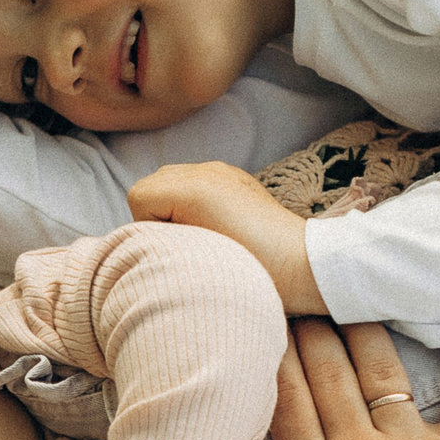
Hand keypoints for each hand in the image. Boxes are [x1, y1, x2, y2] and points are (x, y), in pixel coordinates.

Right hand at [127, 160, 327, 315]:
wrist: (301, 266)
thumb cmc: (250, 269)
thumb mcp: (193, 258)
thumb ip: (158, 238)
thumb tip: (145, 237)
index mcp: (193, 187)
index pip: (138, 196)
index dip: (149, 227)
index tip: (177, 250)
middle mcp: (206, 170)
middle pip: (152, 184)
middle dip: (159, 214)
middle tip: (187, 244)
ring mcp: (223, 172)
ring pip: (171, 181)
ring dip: (175, 207)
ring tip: (202, 235)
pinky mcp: (236, 179)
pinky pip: (195, 182)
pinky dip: (194, 201)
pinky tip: (217, 225)